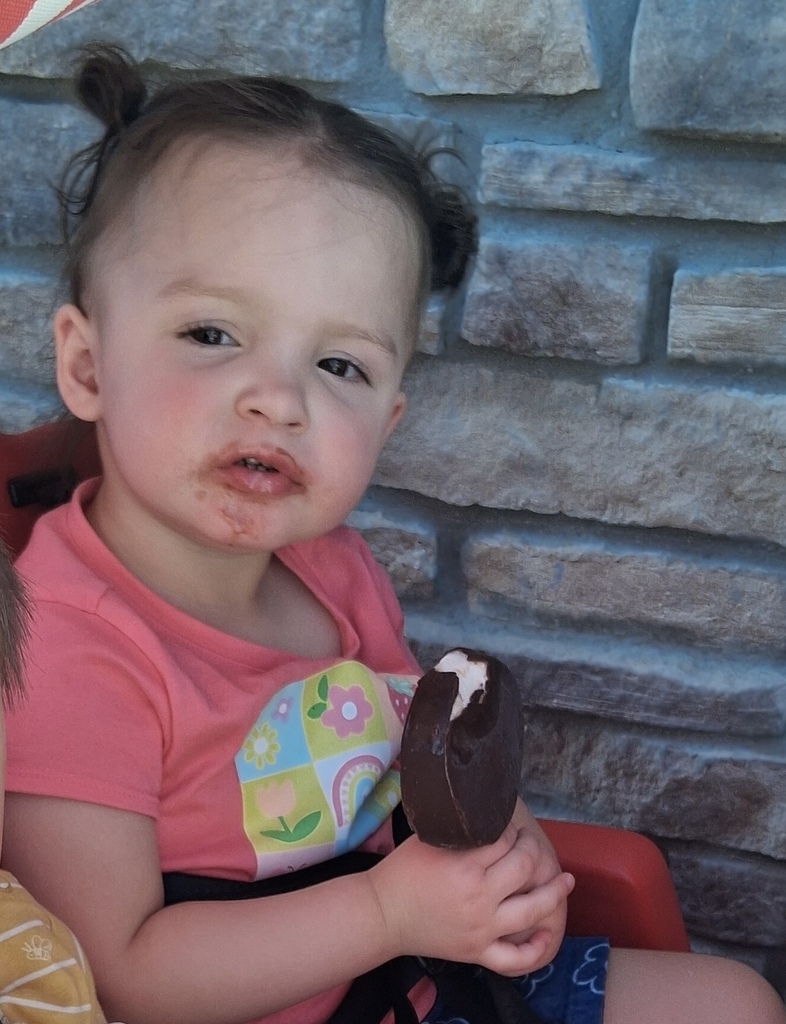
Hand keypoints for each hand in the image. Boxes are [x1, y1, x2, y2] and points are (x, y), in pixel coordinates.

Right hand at [367, 821, 573, 976]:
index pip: (505, 839)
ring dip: (554, 892)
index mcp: (465, 866)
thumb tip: (488, 813)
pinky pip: (515, 958)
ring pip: (533, 910)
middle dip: (531, 850)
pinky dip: (536, 950)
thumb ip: (460, 830)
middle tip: (528, 843)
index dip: (512, 828)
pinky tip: (547, 935)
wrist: (383, 913)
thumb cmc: (403, 870)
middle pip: (524, 868)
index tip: (510, 826)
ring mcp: (482, 928)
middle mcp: (479, 897)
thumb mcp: (430, 838)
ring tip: (566, 880)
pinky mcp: (478, 951)